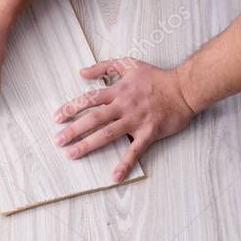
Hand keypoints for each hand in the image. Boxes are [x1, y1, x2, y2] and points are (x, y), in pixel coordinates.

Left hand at [53, 57, 196, 182]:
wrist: (184, 88)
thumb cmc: (157, 77)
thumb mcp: (130, 64)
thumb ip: (105, 66)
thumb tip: (83, 72)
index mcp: (119, 90)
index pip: (90, 99)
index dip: (71, 108)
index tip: (56, 118)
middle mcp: (124, 106)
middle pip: (94, 118)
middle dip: (74, 130)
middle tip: (58, 141)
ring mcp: (136, 120)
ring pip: (108, 133)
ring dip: (89, 145)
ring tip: (72, 154)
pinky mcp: (149, 132)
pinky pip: (135, 150)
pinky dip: (125, 164)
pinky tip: (114, 176)